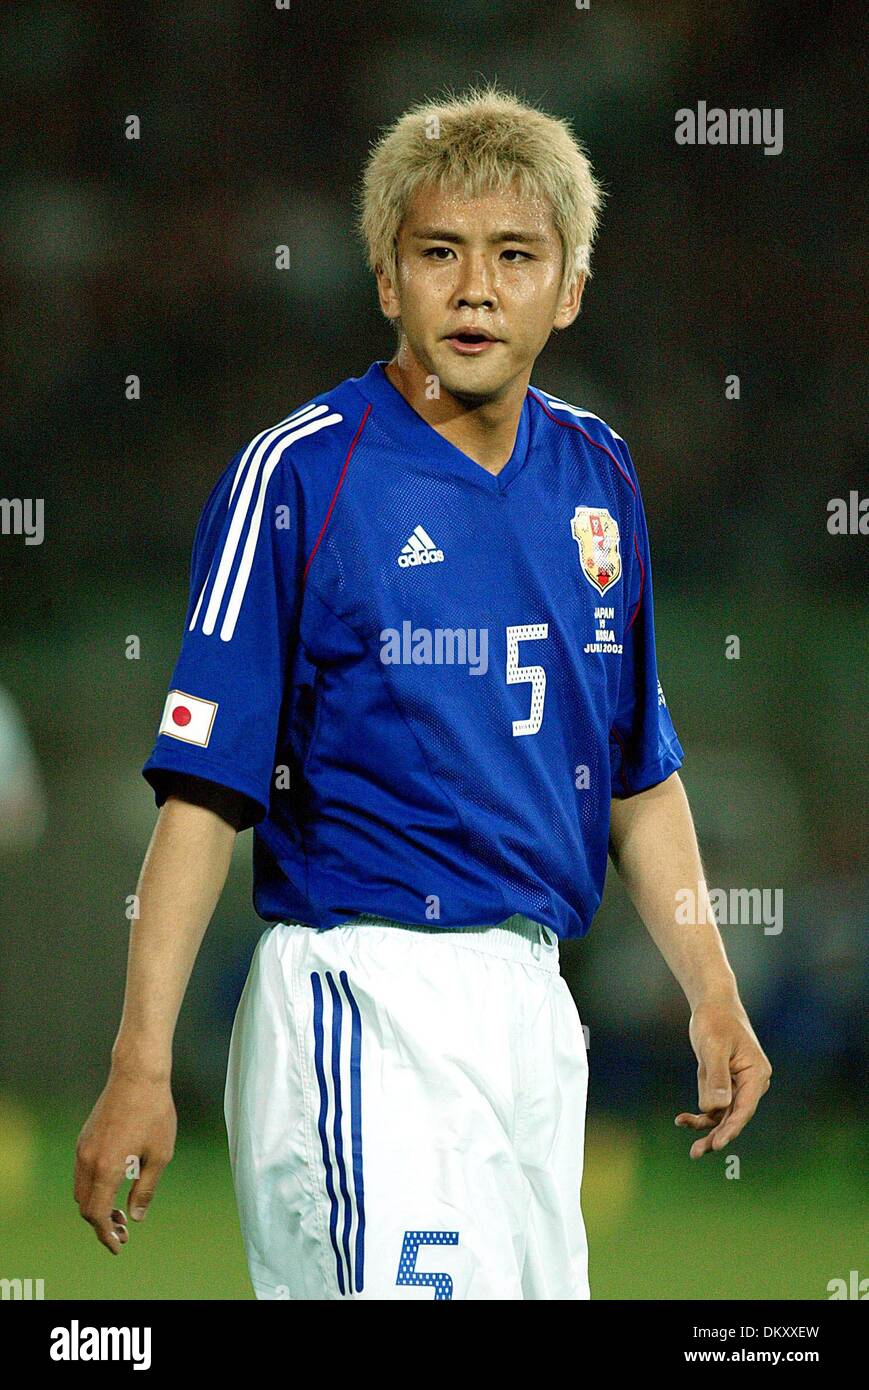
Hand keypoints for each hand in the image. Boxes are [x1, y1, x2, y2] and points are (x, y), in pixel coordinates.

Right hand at [74, 1069, 176, 1252]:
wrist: (138, 1075)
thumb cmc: (154, 1113)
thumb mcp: (159, 1155)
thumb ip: (145, 1190)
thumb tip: (136, 1217)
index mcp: (106, 1168)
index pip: (97, 1214)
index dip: (106, 1234)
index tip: (118, 1246)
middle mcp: (88, 1160)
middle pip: (85, 1205)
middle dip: (101, 1223)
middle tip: (124, 1230)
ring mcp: (83, 1147)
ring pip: (81, 1189)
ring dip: (96, 1204)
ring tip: (121, 1212)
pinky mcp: (85, 1137)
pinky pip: (82, 1172)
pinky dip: (93, 1187)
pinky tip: (115, 1185)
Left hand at [675, 1000, 771, 1158]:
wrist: (712, 1004)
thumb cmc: (715, 1021)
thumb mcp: (712, 1048)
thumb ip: (716, 1078)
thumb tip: (717, 1108)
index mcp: (756, 1075)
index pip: (744, 1109)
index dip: (731, 1129)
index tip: (718, 1145)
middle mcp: (751, 1084)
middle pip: (734, 1117)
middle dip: (717, 1136)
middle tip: (696, 1153)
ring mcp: (738, 1086)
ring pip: (723, 1115)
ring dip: (706, 1128)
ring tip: (691, 1149)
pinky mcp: (724, 1084)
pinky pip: (714, 1105)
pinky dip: (700, 1114)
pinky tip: (682, 1120)